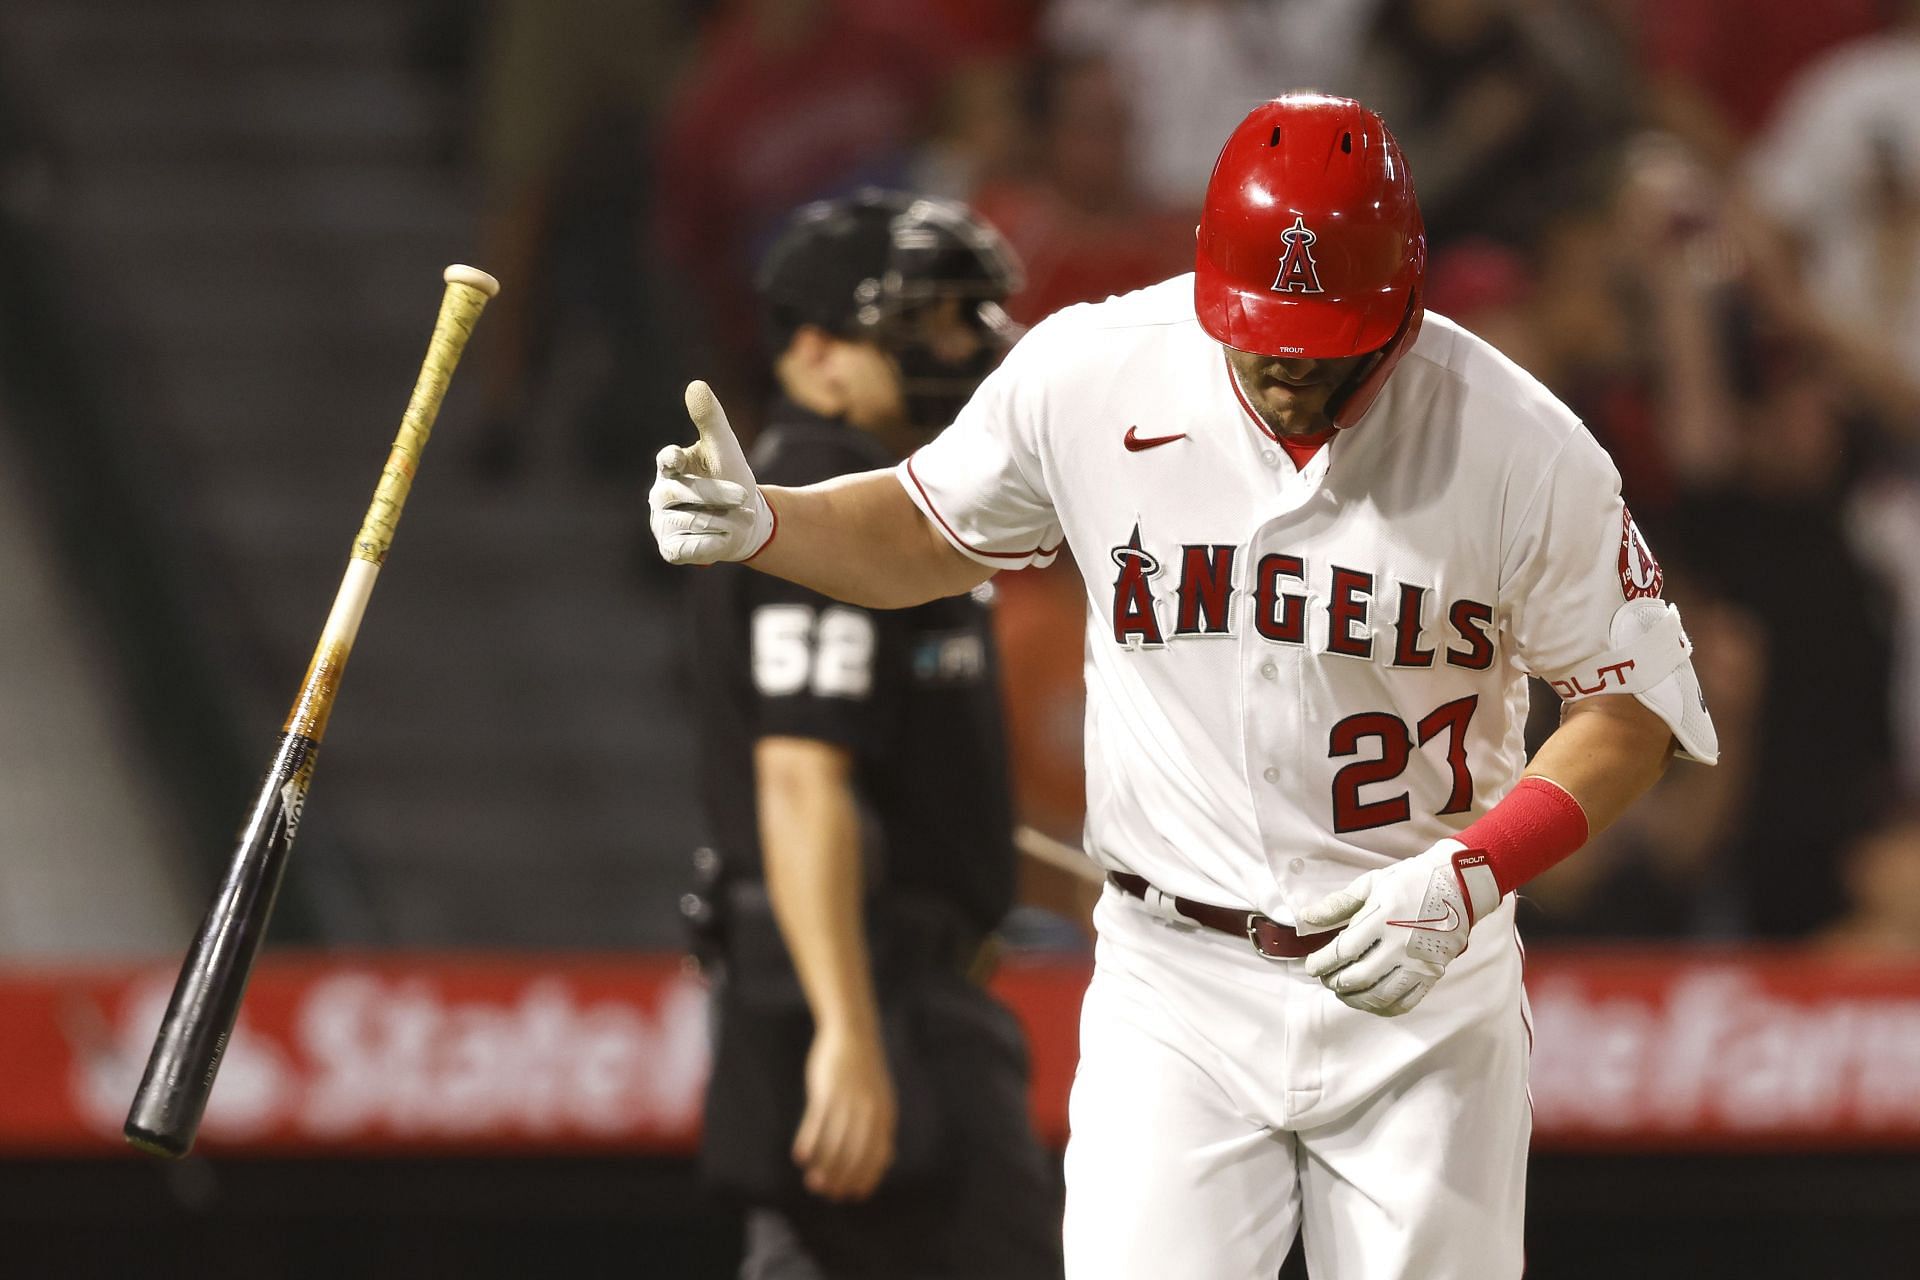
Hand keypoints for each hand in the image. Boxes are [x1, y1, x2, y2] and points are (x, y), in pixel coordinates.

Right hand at [649, 380, 773, 564]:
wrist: (746, 522)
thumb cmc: (731, 478)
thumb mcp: (724, 447)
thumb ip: (710, 419)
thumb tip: (696, 385)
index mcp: (671, 466)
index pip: (666, 461)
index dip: (671, 460)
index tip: (675, 458)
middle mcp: (660, 494)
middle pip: (682, 493)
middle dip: (716, 494)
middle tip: (745, 497)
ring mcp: (662, 523)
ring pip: (689, 522)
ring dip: (722, 520)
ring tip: (740, 518)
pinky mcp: (671, 549)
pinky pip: (688, 549)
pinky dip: (712, 545)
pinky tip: (726, 538)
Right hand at [791, 1023, 896, 1201]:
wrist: (852, 1033)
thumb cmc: (865, 1072)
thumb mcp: (881, 1099)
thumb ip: (882, 1128)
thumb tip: (887, 1159)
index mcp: (884, 1114)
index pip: (878, 1155)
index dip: (866, 1178)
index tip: (853, 1195)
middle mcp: (868, 1109)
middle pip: (856, 1153)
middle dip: (842, 1178)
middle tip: (828, 1193)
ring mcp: (847, 1099)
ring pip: (835, 1142)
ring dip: (824, 1166)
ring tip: (813, 1183)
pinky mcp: (827, 1090)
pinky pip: (816, 1122)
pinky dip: (809, 1142)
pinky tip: (800, 1158)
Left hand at [1300, 840, 1485, 1016]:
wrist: (1458, 885)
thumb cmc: (1412, 881)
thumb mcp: (1371, 884)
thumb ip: (1338, 904)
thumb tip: (1306, 918)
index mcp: (1383, 917)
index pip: (1344, 951)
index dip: (1322, 963)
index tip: (1312, 966)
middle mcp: (1402, 943)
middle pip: (1359, 977)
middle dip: (1334, 982)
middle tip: (1326, 978)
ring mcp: (1419, 961)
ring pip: (1380, 995)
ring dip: (1354, 998)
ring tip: (1343, 991)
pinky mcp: (1433, 974)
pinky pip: (1405, 1002)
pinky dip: (1382, 1008)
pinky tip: (1370, 1001)